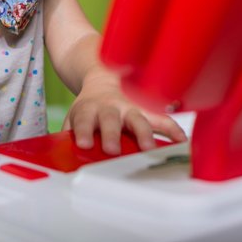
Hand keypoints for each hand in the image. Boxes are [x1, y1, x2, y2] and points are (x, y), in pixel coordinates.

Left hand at [62, 69, 187, 154]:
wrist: (103, 80)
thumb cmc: (89, 109)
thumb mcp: (74, 118)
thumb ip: (68, 138)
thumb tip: (61, 162)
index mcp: (89, 110)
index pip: (83, 120)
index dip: (82, 131)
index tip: (83, 144)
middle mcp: (110, 108)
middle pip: (110, 119)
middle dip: (112, 134)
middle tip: (112, 150)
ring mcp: (130, 108)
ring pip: (138, 119)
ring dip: (143, 133)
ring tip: (148, 149)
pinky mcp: (147, 111)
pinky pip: (162, 120)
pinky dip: (172, 129)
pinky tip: (180, 141)